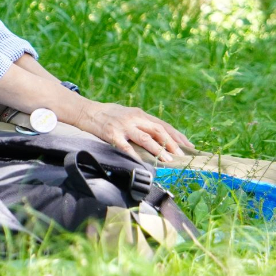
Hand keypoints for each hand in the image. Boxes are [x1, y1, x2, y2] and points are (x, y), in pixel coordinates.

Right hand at [71, 101, 192, 160]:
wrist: (87, 111)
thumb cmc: (109, 115)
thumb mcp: (128, 115)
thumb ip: (142, 124)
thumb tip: (159, 138)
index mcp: (140, 114)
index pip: (163, 125)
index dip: (177, 136)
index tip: (188, 146)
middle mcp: (135, 118)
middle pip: (158, 131)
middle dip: (172, 144)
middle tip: (181, 156)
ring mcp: (124, 126)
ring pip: (146, 138)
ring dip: (159, 150)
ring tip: (168, 160)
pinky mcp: (112, 134)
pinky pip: (126, 147)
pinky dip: (135, 156)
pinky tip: (143, 164)